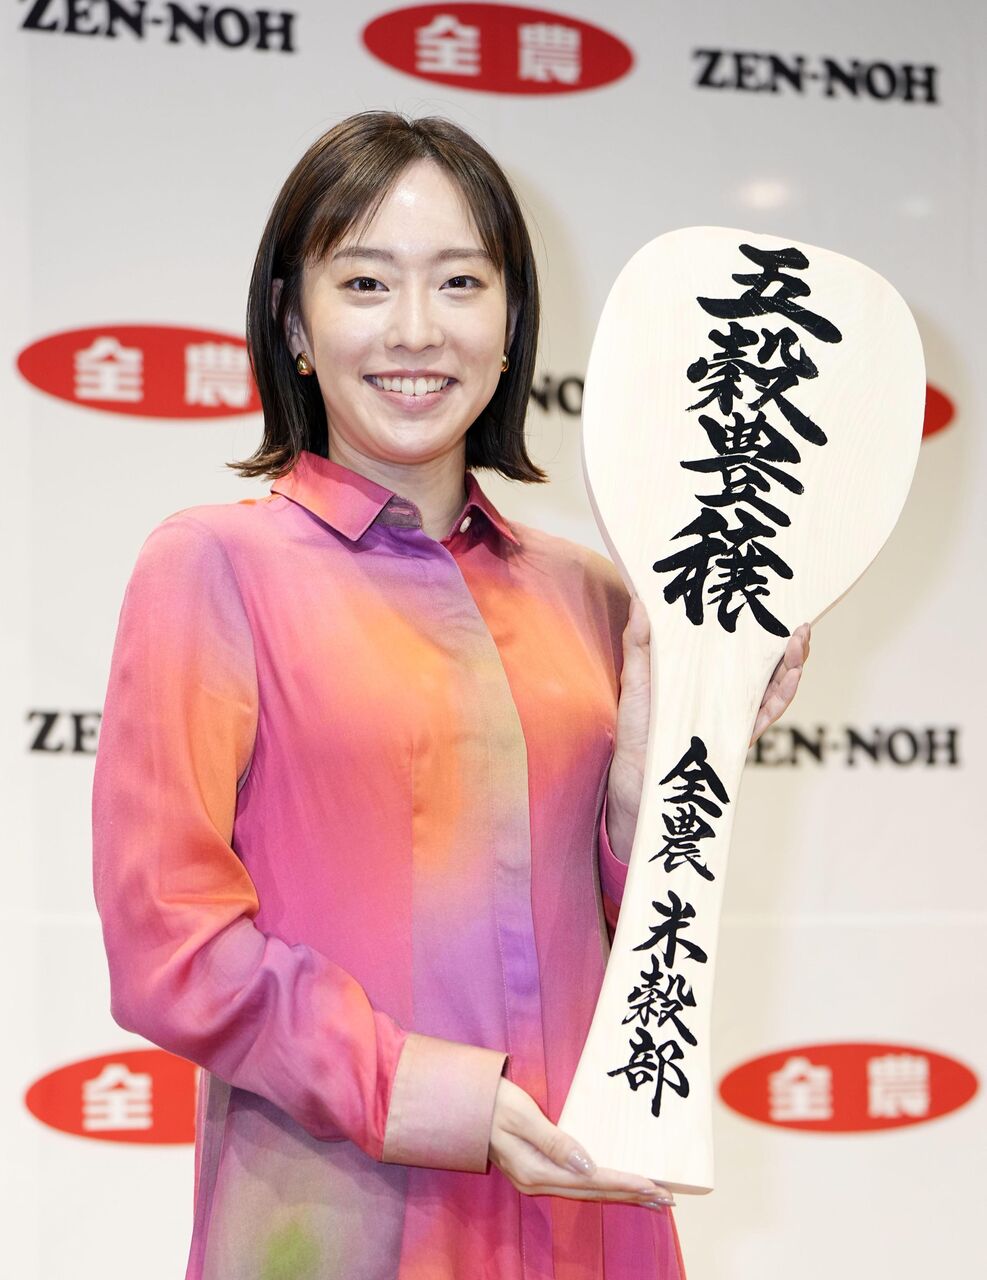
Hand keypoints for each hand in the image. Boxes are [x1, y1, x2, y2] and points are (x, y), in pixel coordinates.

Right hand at [488, 1076, 674, 1208]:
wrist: (464, 1105)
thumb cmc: (492, 1102)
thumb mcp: (522, 1115)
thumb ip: (554, 1141)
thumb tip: (587, 1165)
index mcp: (536, 1170)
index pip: (591, 1181)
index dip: (623, 1183)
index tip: (653, 1185)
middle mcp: (538, 1182)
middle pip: (593, 1193)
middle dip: (631, 1195)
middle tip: (666, 1198)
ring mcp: (536, 1180)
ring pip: (587, 1192)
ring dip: (620, 1194)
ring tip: (651, 1198)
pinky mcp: (536, 1172)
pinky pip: (577, 1185)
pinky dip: (602, 1187)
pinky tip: (615, 1186)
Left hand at [606, 598, 811, 858]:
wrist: (634, 777)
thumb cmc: (634, 727)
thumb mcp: (634, 679)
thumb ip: (639, 642)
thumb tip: (640, 600)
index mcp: (702, 677)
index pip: (736, 649)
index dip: (757, 628)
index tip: (772, 604)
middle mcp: (723, 695)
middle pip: (764, 666)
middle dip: (786, 644)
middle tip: (798, 622)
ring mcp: (732, 715)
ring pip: (772, 688)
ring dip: (791, 665)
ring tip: (800, 641)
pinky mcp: (735, 738)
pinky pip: (765, 716)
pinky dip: (782, 696)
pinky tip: (792, 677)